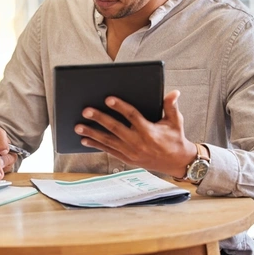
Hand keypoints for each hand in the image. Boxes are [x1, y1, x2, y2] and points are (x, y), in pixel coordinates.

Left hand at [74, 90, 195, 177]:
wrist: (176, 162)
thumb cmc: (175, 138)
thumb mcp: (176, 121)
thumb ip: (171, 106)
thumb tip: (174, 92)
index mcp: (149, 131)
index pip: (132, 116)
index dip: (120, 107)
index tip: (108, 99)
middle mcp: (138, 142)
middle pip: (115, 128)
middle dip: (99, 119)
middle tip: (85, 110)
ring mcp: (131, 152)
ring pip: (108, 141)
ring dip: (92, 133)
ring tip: (77, 126)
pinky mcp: (127, 159)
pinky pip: (109, 151)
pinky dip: (96, 145)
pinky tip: (84, 139)